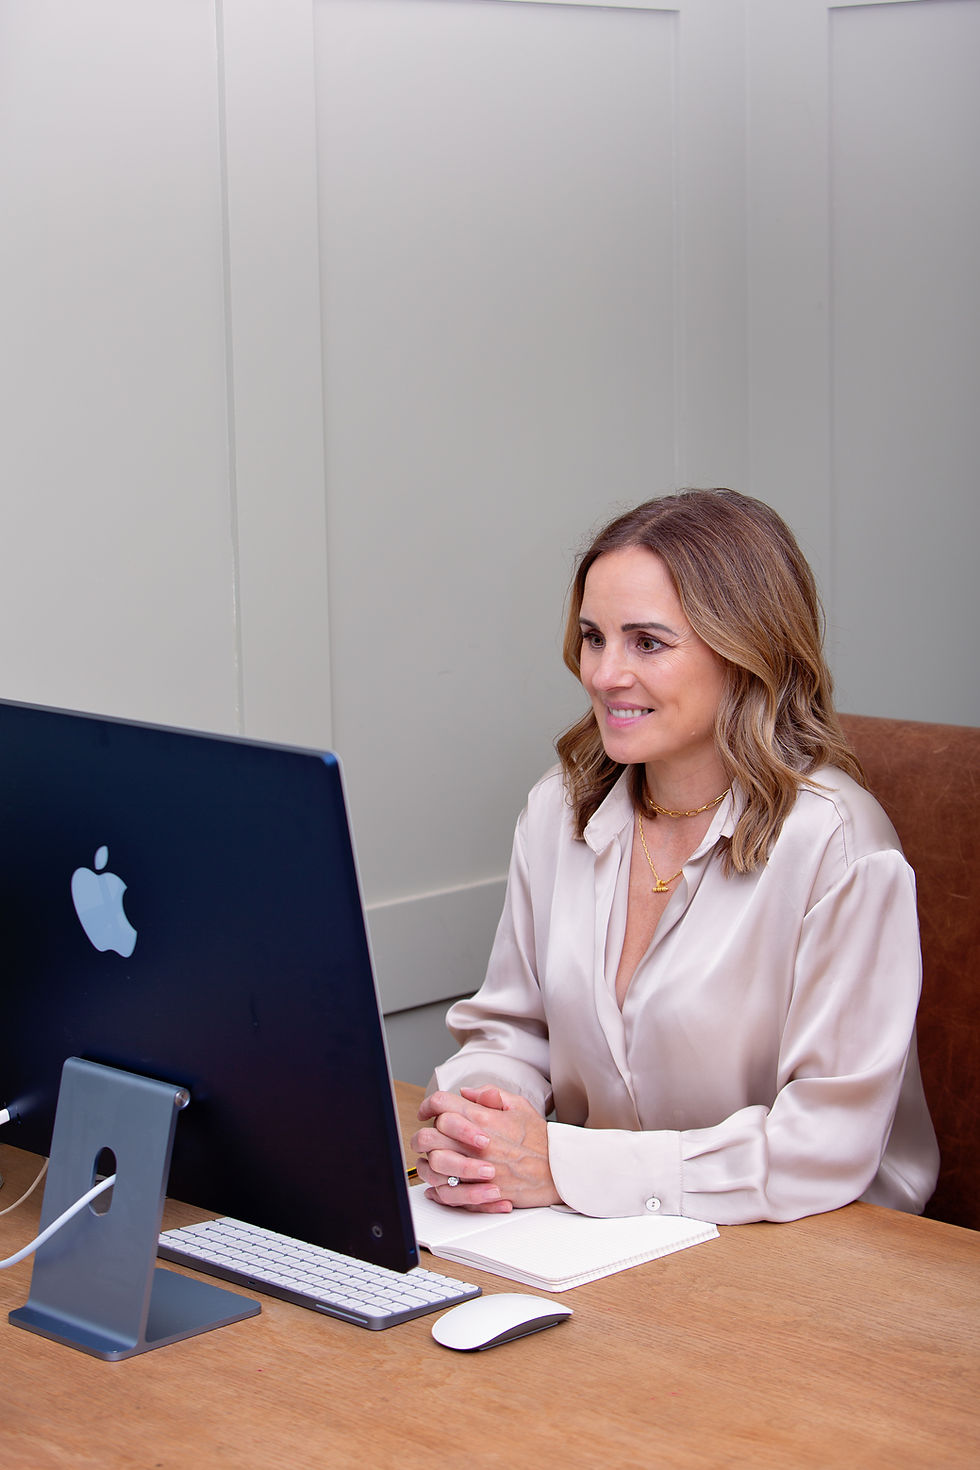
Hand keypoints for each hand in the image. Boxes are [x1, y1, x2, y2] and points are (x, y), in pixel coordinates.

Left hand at [411, 1085, 559, 1212]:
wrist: (559, 1171)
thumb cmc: (541, 1140)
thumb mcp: (519, 1106)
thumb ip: (490, 1094)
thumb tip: (466, 1092)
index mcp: (483, 1118)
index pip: (441, 1104)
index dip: (428, 1105)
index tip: (427, 1112)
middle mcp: (476, 1143)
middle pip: (429, 1135)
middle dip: (423, 1135)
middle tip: (428, 1138)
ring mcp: (476, 1169)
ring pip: (433, 1166)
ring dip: (428, 1163)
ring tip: (434, 1162)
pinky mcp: (481, 1191)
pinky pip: (448, 1193)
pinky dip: (439, 1190)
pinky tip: (439, 1186)